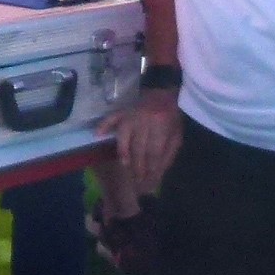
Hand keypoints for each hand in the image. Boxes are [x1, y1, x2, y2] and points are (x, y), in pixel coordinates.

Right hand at [112, 89, 180, 203]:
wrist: (168, 92)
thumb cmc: (173, 117)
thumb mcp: (177, 136)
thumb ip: (168, 154)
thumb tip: (157, 172)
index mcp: (161, 125)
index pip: (153, 152)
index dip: (151, 169)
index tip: (150, 182)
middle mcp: (144, 119)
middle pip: (138, 148)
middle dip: (138, 167)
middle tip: (138, 181)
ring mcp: (132, 114)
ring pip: (124, 136)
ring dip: (124, 152)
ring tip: (125, 165)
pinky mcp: (123, 110)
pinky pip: (111, 118)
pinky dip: (103, 126)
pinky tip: (98, 134)